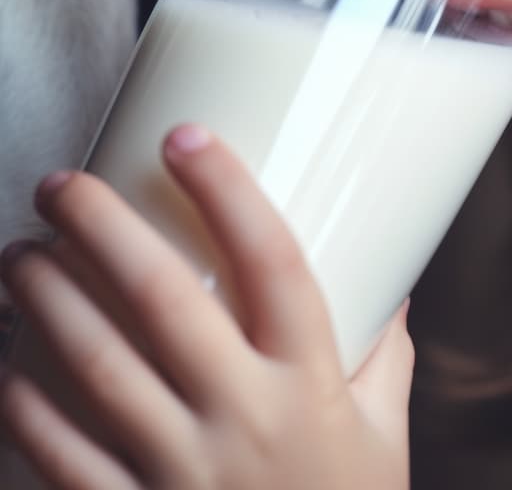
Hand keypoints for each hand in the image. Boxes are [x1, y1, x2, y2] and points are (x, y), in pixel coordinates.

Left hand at [0, 125, 412, 489]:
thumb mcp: (386, 434)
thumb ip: (388, 355)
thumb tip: (393, 285)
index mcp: (311, 383)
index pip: (274, 263)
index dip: (229, 192)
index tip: (187, 136)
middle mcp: (244, 419)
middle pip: (163, 302)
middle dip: (103, 229)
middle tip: (63, 182)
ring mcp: (180, 474)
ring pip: (95, 369)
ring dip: (48, 301)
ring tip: (20, 252)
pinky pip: (59, 455)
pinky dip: (22, 403)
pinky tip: (4, 359)